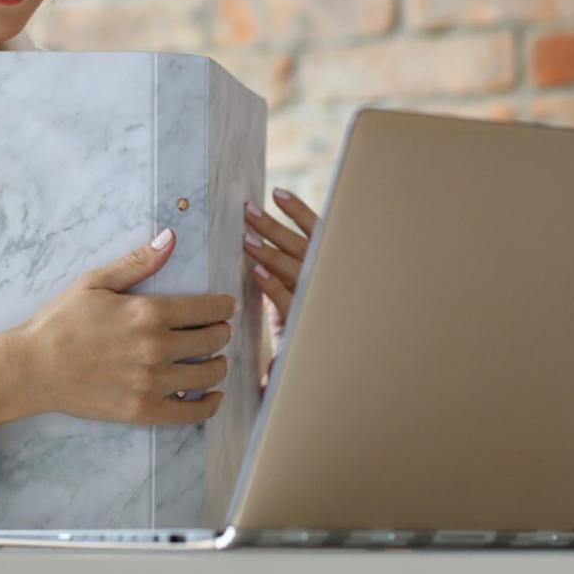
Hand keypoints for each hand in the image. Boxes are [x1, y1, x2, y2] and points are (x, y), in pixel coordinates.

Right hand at [0, 229, 234, 432]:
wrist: (33, 368)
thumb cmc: (61, 321)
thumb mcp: (96, 282)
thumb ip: (138, 262)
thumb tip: (171, 237)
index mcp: (148, 313)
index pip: (209, 308)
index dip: (225, 306)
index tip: (227, 306)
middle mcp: (156, 348)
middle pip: (214, 339)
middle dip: (222, 331)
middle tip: (218, 330)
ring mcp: (151, 382)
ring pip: (209, 373)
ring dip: (219, 364)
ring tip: (214, 359)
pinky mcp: (143, 410)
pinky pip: (192, 412)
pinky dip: (210, 404)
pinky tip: (213, 394)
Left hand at [243, 188, 318, 386]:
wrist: (319, 381)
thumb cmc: (305, 334)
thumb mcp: (297, 300)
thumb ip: (284, 275)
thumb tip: (256, 245)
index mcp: (327, 272)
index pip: (317, 234)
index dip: (299, 213)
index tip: (278, 193)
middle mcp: (327, 284)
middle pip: (303, 248)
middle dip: (276, 227)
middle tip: (249, 209)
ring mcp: (317, 305)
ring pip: (295, 271)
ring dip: (271, 252)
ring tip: (246, 235)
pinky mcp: (305, 328)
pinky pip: (289, 303)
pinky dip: (273, 286)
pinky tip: (256, 273)